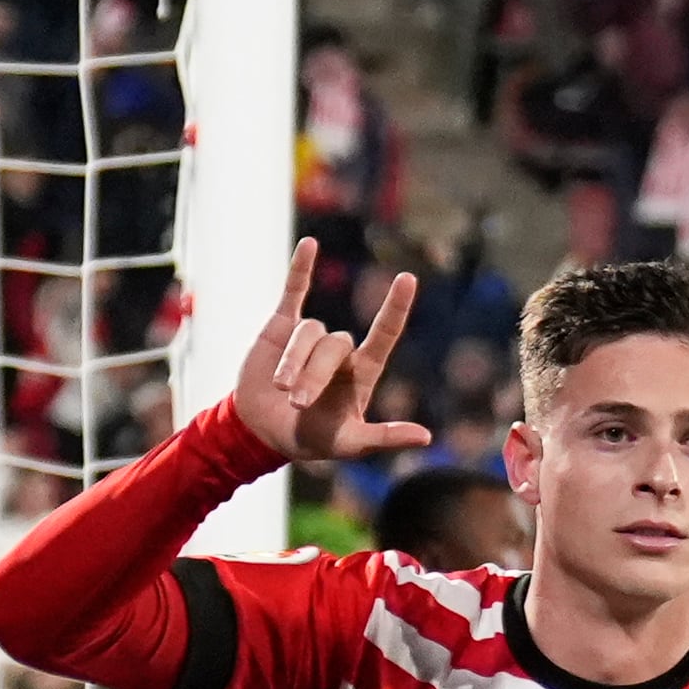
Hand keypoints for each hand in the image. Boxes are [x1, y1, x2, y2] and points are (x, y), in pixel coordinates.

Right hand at [231, 238, 432, 464]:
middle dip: (314, 373)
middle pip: (334, 344)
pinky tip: (310, 244)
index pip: (384, 335)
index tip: (408, 279)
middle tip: (297, 403)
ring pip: (308, 332)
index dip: (395, 308)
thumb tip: (426, 438)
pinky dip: (300, 269)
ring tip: (280, 388)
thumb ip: (385, 438)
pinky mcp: (282, 327)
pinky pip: (294, 292)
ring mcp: (311, 336)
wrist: (262, 432)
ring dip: (292, 361)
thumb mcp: (350, 444)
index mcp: (362, 372)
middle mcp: (340, 351)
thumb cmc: (311, 440)